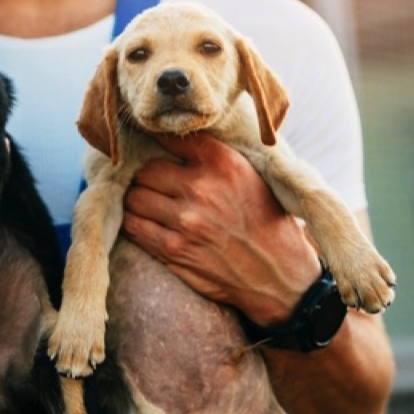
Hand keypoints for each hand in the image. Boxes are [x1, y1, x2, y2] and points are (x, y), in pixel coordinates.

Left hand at [120, 132, 319, 325]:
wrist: (279, 275)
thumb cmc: (267, 222)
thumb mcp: (251, 176)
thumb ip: (215, 158)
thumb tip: (177, 141)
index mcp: (223, 163)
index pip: (171, 138)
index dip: (159, 141)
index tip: (155, 145)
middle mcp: (200, 188)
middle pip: (146, 170)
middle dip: (146, 176)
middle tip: (151, 183)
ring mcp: (184, 221)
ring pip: (134, 197)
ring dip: (137, 200)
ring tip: (147, 203)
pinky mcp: (173, 250)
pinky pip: (135, 226)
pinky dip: (135, 222)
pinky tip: (145, 222)